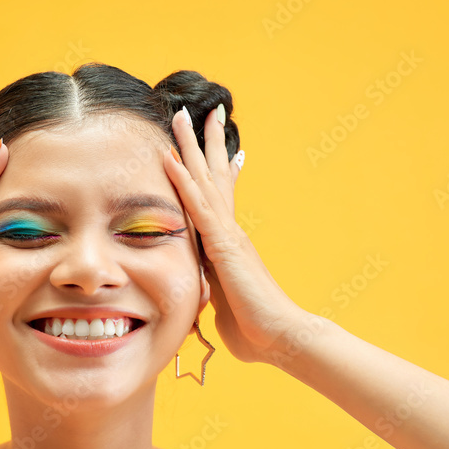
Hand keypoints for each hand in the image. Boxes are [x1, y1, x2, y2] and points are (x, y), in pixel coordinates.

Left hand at [164, 106, 305, 364]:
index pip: (220, 198)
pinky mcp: (223, 245)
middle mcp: (230, 231)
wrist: (280, 338)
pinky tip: (169, 158)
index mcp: (229, 245)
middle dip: (205, 143)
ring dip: (190, 146)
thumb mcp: (224, 306)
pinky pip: (197, 206)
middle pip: (214, 176)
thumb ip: (213, 296)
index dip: (218, 171)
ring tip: (180, 115)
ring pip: (204, 180)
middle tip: (198, 111)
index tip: (218, 146)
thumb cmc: (255, 331)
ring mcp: (227, 234)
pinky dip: (181, 181)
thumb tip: (205, 302)